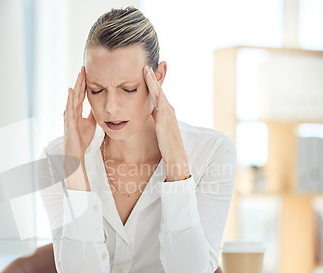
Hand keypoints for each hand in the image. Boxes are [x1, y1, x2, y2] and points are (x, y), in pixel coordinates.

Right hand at [63, 66, 96, 159]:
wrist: (76, 151)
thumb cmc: (81, 138)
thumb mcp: (91, 123)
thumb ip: (93, 114)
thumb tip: (100, 106)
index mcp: (77, 110)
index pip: (81, 94)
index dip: (84, 83)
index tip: (88, 72)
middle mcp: (72, 110)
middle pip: (77, 92)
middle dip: (81, 80)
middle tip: (84, 67)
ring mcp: (70, 114)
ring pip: (73, 97)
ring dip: (77, 85)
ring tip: (80, 74)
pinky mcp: (70, 121)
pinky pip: (70, 107)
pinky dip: (71, 98)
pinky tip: (72, 90)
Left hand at [143, 65, 189, 180]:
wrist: (177, 157)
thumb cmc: (168, 146)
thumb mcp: (160, 129)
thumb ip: (156, 120)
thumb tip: (151, 113)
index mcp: (166, 112)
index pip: (158, 94)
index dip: (153, 84)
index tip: (146, 72)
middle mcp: (168, 110)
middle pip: (159, 90)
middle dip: (153, 77)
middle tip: (146, 64)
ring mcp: (168, 113)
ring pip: (159, 93)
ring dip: (153, 81)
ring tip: (146, 69)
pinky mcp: (165, 119)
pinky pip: (159, 103)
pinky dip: (155, 93)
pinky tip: (151, 87)